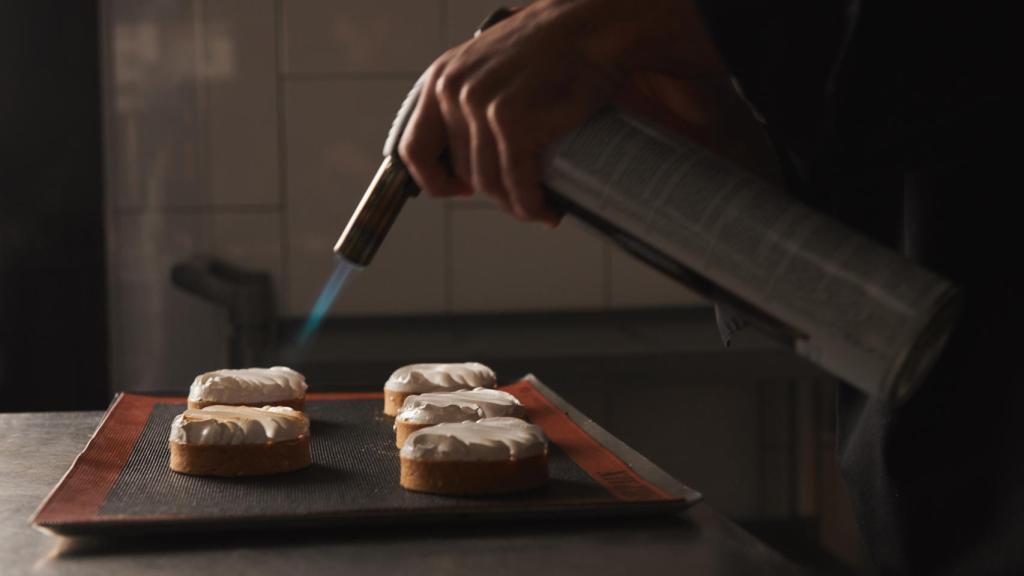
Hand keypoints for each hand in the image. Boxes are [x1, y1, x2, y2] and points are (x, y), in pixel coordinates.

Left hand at [398, 0, 726, 224]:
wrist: (592, 27)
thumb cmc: (552, 48)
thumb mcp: (490, 66)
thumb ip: (470, 100)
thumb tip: (471, 154)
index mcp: (441, 79)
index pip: (413, 149)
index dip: (435, 180)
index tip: (459, 189)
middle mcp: (453, 92)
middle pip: (460, 171)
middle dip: (492, 192)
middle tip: (519, 196)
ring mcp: (480, 107)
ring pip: (488, 182)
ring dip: (515, 204)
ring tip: (537, 207)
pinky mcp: (512, 123)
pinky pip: (517, 182)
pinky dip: (532, 203)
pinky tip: (546, 209)